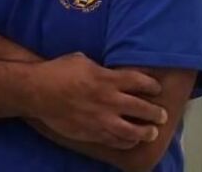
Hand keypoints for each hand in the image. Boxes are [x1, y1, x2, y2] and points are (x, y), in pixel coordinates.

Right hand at [32, 53, 166, 149]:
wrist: (39, 92)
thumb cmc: (58, 71)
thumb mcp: (81, 59)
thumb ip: (100, 68)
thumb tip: (109, 72)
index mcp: (107, 79)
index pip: (139, 82)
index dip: (152, 85)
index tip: (156, 88)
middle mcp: (110, 100)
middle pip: (143, 108)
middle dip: (156, 112)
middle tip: (162, 114)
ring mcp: (103, 120)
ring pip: (135, 131)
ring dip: (147, 132)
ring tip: (151, 131)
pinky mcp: (94, 133)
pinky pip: (117, 141)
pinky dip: (128, 142)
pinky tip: (131, 140)